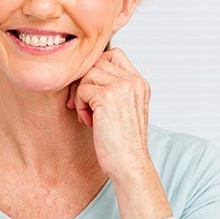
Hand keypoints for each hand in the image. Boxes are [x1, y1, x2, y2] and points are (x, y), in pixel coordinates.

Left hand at [66, 47, 150, 180]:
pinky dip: (80, 106)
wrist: (129, 164)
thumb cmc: (124, 144)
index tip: (92, 92)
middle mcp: (133, 81)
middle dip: (85, 83)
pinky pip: (81, 90)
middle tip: (85, 106)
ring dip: (81, 96)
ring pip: (87, 75)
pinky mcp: (107, 97)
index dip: (96, 69)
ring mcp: (121, 87)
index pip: (114, 55)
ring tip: (89, 116)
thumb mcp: (125, 110)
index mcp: (139, 83)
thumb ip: (114, 90)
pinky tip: (89, 122)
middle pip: (96, 63)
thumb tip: (86, 76)